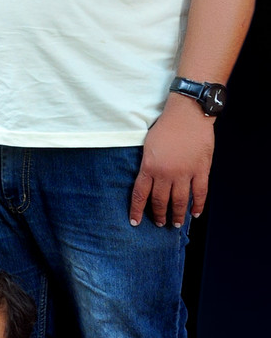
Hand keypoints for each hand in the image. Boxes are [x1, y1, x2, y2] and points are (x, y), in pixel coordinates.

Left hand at [129, 95, 214, 226]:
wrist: (188, 113)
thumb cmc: (166, 126)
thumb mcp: (148, 145)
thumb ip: (148, 165)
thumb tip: (147, 181)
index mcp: (149, 167)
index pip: (140, 195)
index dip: (137, 211)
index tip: (135, 223)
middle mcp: (166, 173)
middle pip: (160, 201)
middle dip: (159, 215)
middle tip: (160, 224)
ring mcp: (185, 173)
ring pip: (180, 201)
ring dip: (177, 215)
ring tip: (176, 224)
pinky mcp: (201, 169)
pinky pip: (200, 192)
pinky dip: (198, 204)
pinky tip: (195, 213)